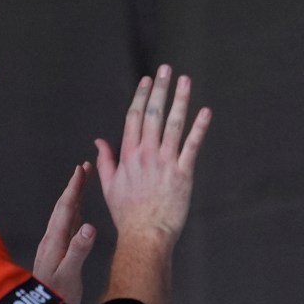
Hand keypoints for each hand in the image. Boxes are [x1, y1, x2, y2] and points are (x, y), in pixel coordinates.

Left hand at [33, 162, 96, 303]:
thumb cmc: (56, 298)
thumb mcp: (69, 275)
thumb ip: (78, 251)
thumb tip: (89, 226)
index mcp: (54, 241)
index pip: (65, 209)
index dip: (74, 188)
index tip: (81, 169)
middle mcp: (51, 241)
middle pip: (63, 208)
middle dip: (74, 187)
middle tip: (84, 169)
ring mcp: (53, 248)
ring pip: (65, 216)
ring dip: (74, 199)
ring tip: (83, 185)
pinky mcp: (56, 256)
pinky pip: (67, 228)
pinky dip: (74, 215)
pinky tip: (79, 216)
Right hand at [95, 65, 211, 244]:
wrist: (145, 235)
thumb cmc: (127, 214)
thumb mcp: (109, 186)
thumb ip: (105, 160)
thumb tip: (99, 141)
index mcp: (129, 155)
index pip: (134, 118)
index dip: (142, 96)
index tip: (148, 80)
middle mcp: (146, 154)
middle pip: (153, 114)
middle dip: (160, 89)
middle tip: (166, 69)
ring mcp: (165, 162)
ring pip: (173, 124)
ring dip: (180, 100)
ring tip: (185, 81)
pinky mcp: (183, 174)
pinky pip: (192, 146)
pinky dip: (199, 128)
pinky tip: (205, 112)